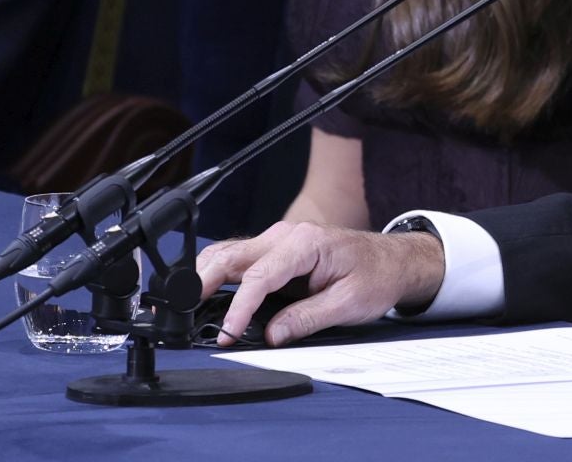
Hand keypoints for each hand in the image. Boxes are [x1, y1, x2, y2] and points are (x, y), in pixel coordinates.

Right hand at [195, 221, 444, 346]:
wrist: (394, 261)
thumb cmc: (377, 276)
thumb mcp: (349, 302)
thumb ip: (307, 318)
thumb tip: (271, 335)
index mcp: (305, 244)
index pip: (259, 277)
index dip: (239, 309)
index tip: (227, 335)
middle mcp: (286, 236)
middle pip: (230, 256)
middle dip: (199, 283)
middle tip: (177, 314)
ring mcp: (278, 240)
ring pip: (228, 254)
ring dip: (202, 277)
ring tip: (180, 307)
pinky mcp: (275, 251)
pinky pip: (238, 261)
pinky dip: (216, 276)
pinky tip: (202, 296)